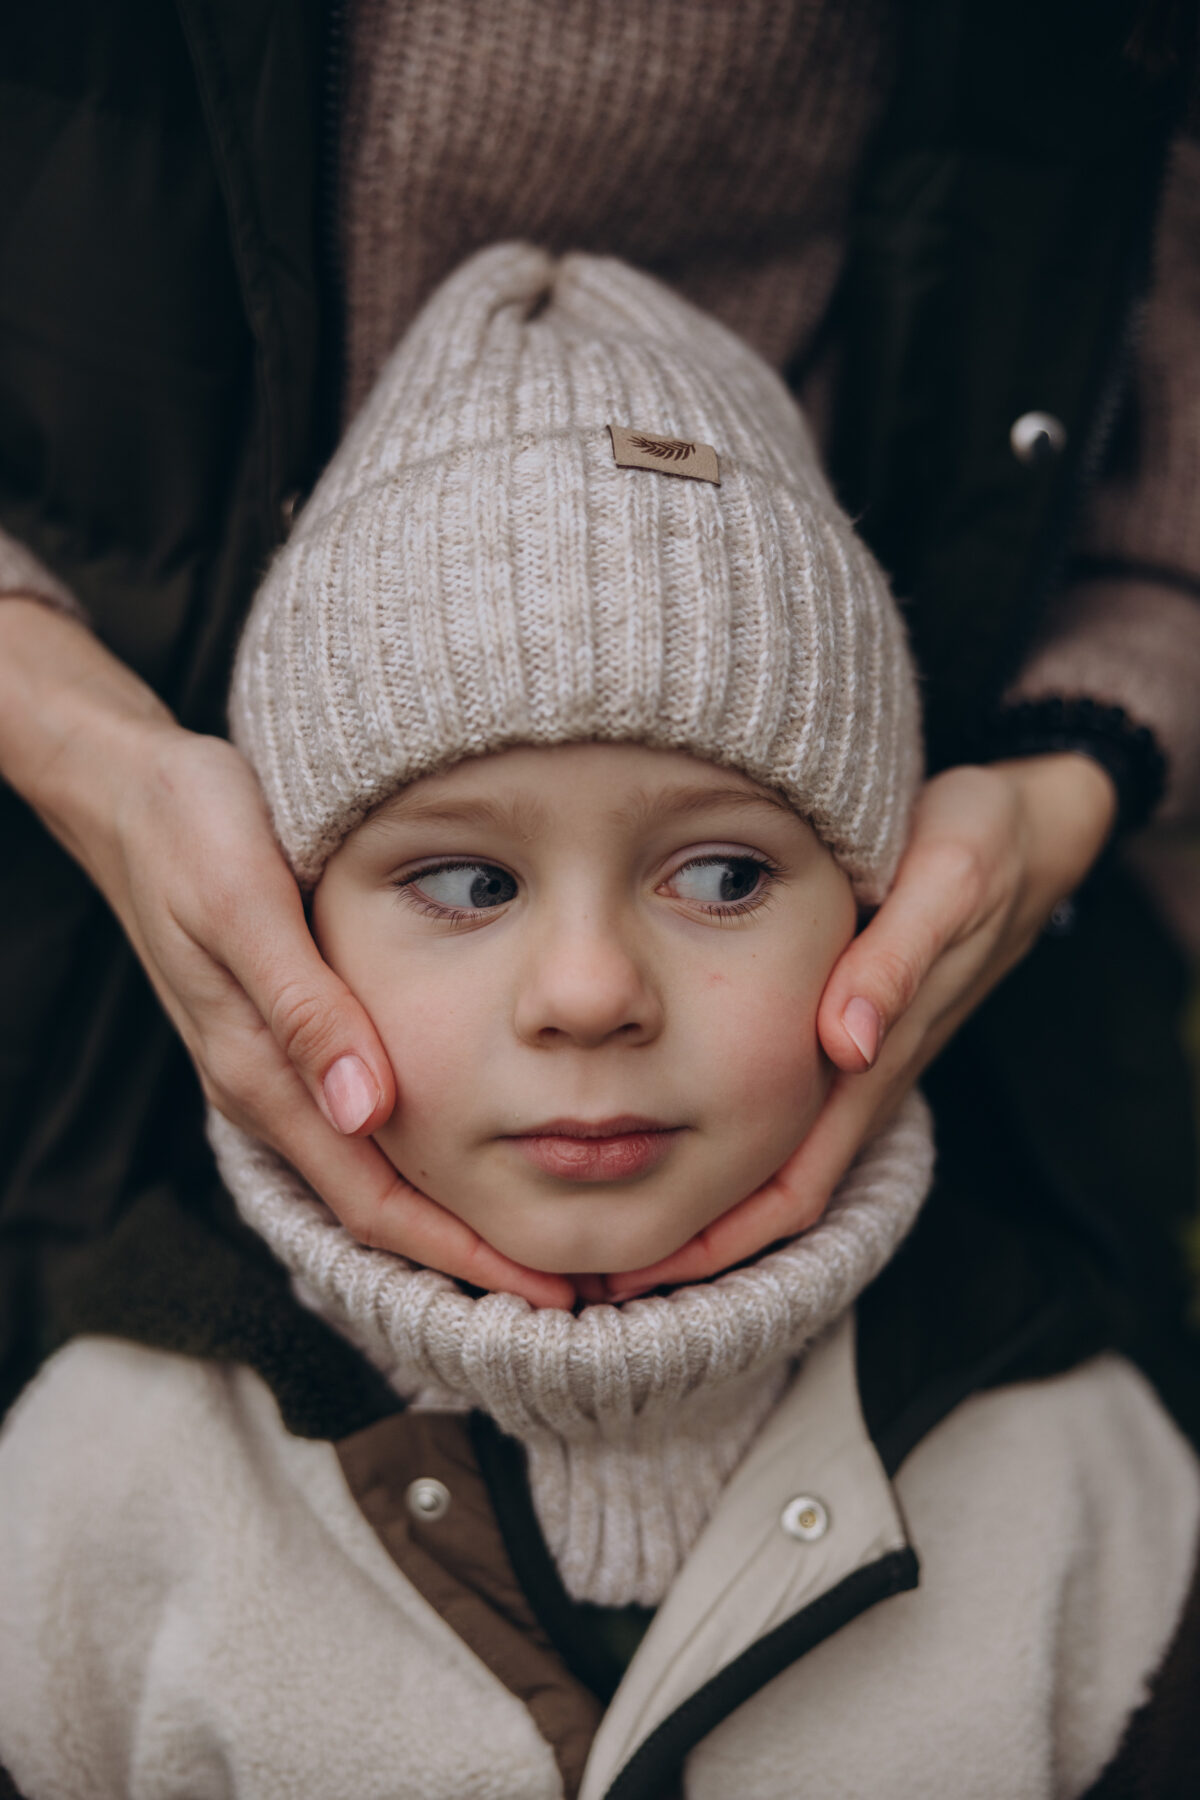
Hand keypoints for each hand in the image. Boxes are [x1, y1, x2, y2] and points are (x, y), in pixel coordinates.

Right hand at [0, 599, 573, 1308]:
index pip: (375, 1204)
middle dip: (473, 1254)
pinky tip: (477, 1151)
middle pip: (381, 1207)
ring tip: (546, 1231)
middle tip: (578, 1283)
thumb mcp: (245, 903)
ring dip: (455, 1212)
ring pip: (375, 1173)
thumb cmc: (191, 830)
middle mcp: (272, 1088)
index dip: (462, 1255)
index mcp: (263, 1073)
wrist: (127, 793)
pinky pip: (363, 1127)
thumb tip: (366, 1111)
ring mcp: (278, 1068)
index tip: (549, 1289)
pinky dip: (427, 1157)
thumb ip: (303, 1006)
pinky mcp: (288, 1036)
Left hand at [606, 754, 1116, 1297]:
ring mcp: (856, 1057)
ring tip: (606, 1218)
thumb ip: (897, 961)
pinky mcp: (849, 1028)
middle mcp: (861, 1074)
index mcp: (874, 1057)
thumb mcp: (948, 880)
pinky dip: (721, 1143)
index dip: (718, 1237)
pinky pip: (781, 1114)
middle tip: (596, 1272)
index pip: (792, 1186)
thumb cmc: (981, 843)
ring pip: (772, 1160)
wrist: (1030, 828)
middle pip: (773, 1195)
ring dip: (701, 1198)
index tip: (636, 1267)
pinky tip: (660, 1132)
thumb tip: (848, 1046)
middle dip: (693, 1239)